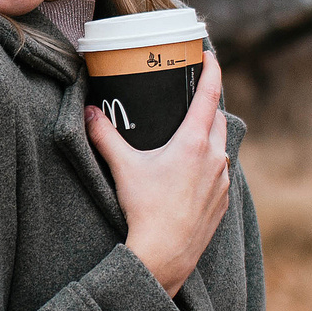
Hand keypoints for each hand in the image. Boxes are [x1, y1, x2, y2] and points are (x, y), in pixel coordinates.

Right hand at [84, 51, 230, 294]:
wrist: (165, 256)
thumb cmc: (146, 211)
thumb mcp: (123, 168)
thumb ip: (105, 136)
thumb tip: (89, 112)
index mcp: (194, 143)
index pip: (209, 95)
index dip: (212, 70)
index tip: (209, 54)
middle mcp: (215, 158)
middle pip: (218, 118)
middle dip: (209, 103)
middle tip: (192, 95)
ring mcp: (222, 180)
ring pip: (221, 146)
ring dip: (209, 136)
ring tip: (188, 134)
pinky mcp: (222, 201)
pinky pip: (221, 171)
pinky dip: (210, 163)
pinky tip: (191, 172)